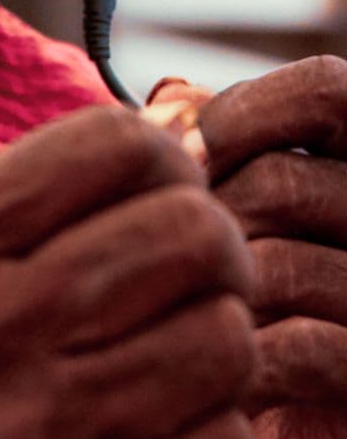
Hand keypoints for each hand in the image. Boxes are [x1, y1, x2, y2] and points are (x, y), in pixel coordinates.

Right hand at [0, 106, 257, 437]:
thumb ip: (5, 204)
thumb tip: (148, 150)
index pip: (112, 142)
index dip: (160, 156)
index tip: (160, 187)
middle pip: (188, 229)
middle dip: (212, 245)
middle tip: (192, 271)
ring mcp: (45, 420)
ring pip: (224, 335)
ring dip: (218, 341)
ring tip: (181, 348)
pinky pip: (223, 434)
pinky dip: (212, 425)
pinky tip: (165, 421)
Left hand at [199, 56, 346, 435]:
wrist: (242, 398)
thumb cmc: (229, 284)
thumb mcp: (234, 194)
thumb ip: (214, 142)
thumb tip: (162, 103)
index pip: (327, 89)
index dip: (244, 111)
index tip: (185, 153)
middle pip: (282, 180)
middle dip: (203, 216)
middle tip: (161, 248)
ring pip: (282, 264)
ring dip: (212, 290)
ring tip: (178, 304)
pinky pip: (309, 348)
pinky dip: (243, 354)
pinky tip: (218, 363)